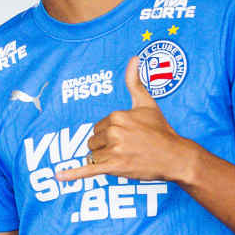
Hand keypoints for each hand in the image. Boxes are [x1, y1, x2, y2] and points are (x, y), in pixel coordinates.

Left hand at [55, 57, 195, 183]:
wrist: (176, 157)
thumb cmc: (161, 130)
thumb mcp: (147, 103)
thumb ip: (135, 82)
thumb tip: (133, 58)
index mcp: (117, 116)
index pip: (98, 127)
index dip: (111, 134)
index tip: (128, 136)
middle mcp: (113, 131)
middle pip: (93, 142)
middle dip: (106, 147)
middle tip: (128, 148)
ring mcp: (114, 150)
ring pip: (94, 156)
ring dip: (105, 159)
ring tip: (126, 158)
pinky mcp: (114, 167)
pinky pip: (88, 170)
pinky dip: (73, 174)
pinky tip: (58, 176)